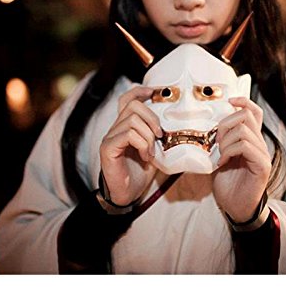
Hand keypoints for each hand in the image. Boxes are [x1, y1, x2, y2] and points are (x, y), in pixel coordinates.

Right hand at [100, 86, 162, 205]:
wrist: (127, 194)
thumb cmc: (140, 173)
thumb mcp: (154, 150)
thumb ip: (158, 136)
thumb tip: (177, 124)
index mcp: (125, 126)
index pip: (127, 99)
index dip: (139, 92)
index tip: (154, 92)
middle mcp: (115, 128)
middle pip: (133, 106)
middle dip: (152, 118)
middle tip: (160, 135)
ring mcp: (110, 137)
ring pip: (132, 120)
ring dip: (148, 136)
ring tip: (151, 152)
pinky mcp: (107, 148)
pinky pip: (128, 135)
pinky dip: (142, 144)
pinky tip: (146, 156)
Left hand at [213, 97, 270, 222]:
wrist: (235, 207)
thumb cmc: (227, 183)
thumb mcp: (219, 156)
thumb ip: (218, 141)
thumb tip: (205, 126)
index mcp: (250, 139)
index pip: (253, 111)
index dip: (242, 101)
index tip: (228, 100)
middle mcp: (259, 143)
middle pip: (247, 116)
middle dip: (225, 124)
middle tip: (216, 142)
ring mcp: (262, 154)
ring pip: (244, 131)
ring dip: (225, 141)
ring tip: (219, 155)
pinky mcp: (262, 165)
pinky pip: (246, 146)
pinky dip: (230, 151)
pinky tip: (222, 162)